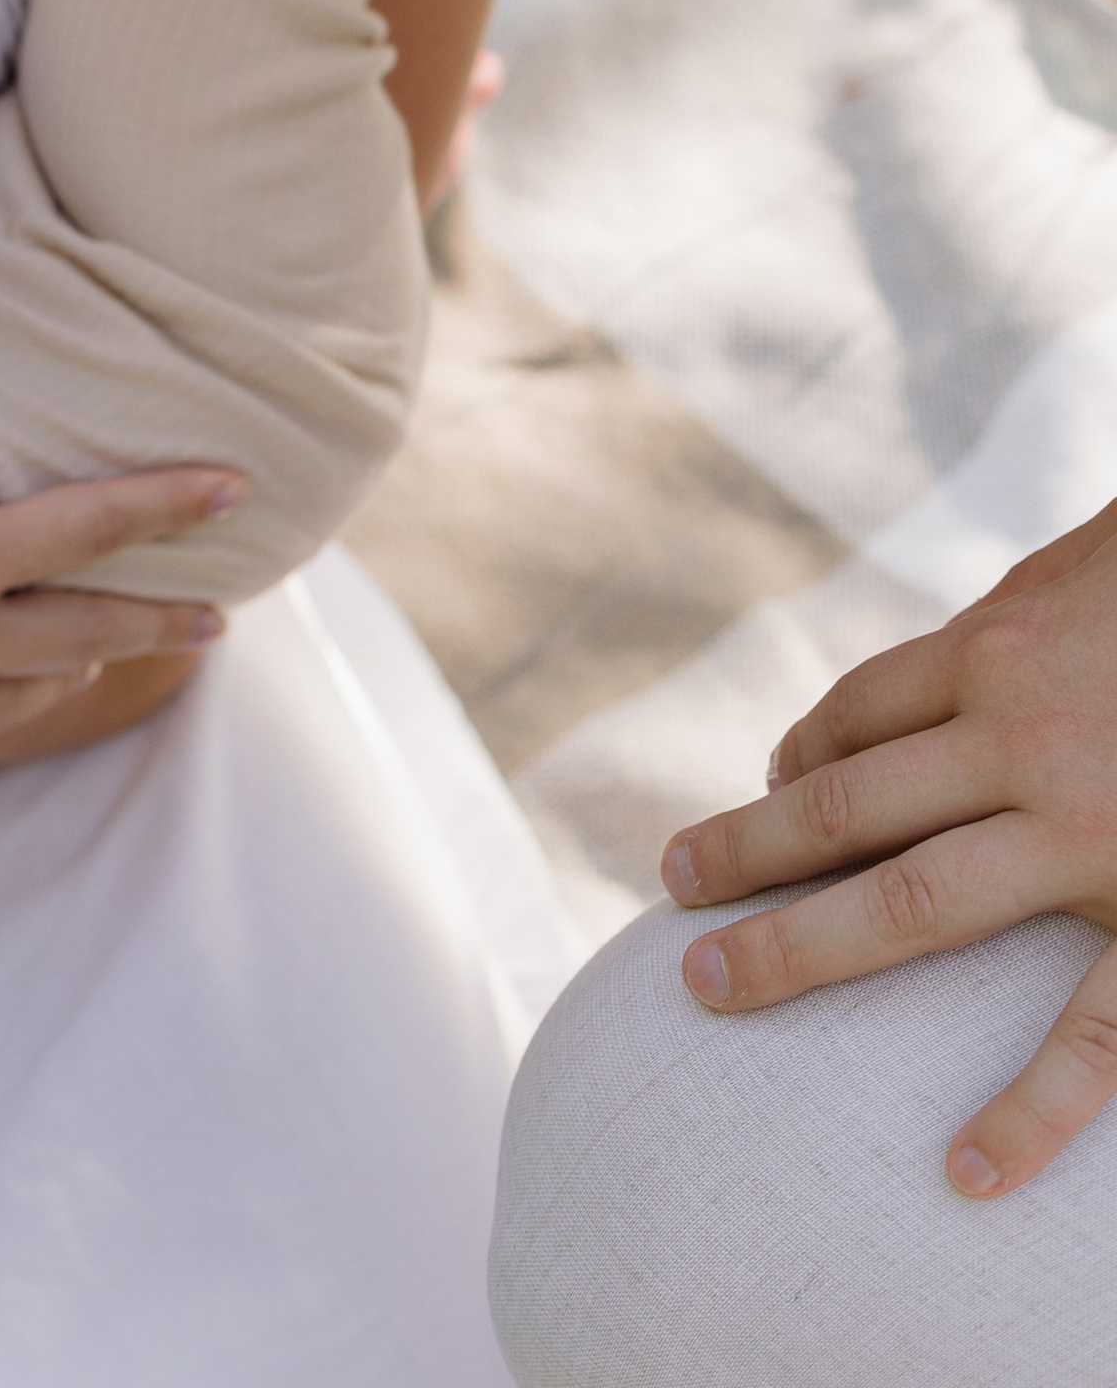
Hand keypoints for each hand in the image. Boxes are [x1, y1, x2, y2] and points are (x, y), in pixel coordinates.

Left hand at [658, 496, 1116, 1197]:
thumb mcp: (1083, 571)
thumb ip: (1014, 623)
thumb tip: (946, 664)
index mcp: (997, 650)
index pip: (854, 717)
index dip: (798, 756)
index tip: (767, 790)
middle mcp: (1021, 741)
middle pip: (843, 804)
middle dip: (745, 850)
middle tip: (669, 888)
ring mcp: (1089, 837)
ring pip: (910, 904)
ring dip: (796, 947)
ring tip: (709, 984)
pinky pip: (1091, 1035)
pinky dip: (1027, 1110)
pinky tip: (965, 1171)